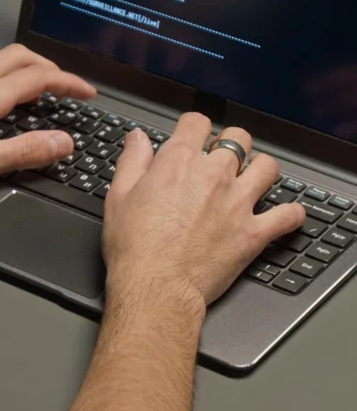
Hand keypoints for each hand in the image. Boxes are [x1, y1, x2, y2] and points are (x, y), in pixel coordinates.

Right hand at [104, 114, 305, 306]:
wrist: (155, 289)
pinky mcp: (253, 233)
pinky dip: (291, 214)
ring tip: (254, 177)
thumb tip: (138, 138)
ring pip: (267, 167)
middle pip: (238, 137)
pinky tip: (286, 214)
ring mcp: (237, 203)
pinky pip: (287, 216)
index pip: (198, 122)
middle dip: (231, 142)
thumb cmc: (135, 248)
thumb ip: (133, 161)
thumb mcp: (119, 196)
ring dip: (262, 169)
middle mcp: (213, 176)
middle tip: (224, 158)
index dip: (196, 127)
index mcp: (179, 163)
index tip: (195, 136)